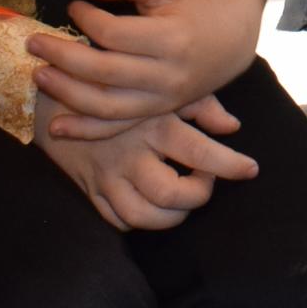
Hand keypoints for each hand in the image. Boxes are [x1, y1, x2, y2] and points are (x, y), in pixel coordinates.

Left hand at [39, 0, 264, 126]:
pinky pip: (117, 127)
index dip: (87, 19)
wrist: (230, 40)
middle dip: (63, 57)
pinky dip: (85, 131)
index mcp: (173, 39)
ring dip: (67, 94)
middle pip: (105, 72)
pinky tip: (57, 127)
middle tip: (34, 42)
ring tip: (39, 75)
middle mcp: (168, 76)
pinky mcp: (155, 113)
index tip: (75, 5)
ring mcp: (162, 100)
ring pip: (107, 106)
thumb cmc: (193, 5)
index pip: (115, 34)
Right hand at [42, 95, 260, 231]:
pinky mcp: (90, 188)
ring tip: (179, 199)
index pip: (200, 152)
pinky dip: (137, 220)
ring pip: (143, 217)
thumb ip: (201, 105)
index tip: (250, 169)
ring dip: (169, 216)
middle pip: (172, 196)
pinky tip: (148, 203)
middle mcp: (132, 153)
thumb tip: (232, 127)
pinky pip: (116, 220)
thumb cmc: (120, 87)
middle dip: (196, 197)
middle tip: (203, 183)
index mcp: (154, 125)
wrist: (56, 91)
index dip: (230, 165)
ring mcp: (108, 174)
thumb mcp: (161, 88)